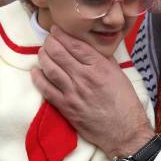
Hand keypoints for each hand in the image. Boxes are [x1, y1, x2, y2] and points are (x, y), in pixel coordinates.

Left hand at [32, 26, 153, 158]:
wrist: (124, 131)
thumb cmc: (125, 102)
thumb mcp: (119, 74)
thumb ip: (104, 60)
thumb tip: (91, 48)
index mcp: (99, 67)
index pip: (75, 45)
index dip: (62, 35)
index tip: (56, 29)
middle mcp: (84, 77)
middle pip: (60, 53)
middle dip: (50, 42)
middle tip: (48, 38)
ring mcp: (73, 93)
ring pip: (51, 68)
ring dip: (43, 56)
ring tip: (42, 50)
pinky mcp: (66, 107)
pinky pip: (46, 89)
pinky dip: (38, 78)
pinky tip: (35, 71)